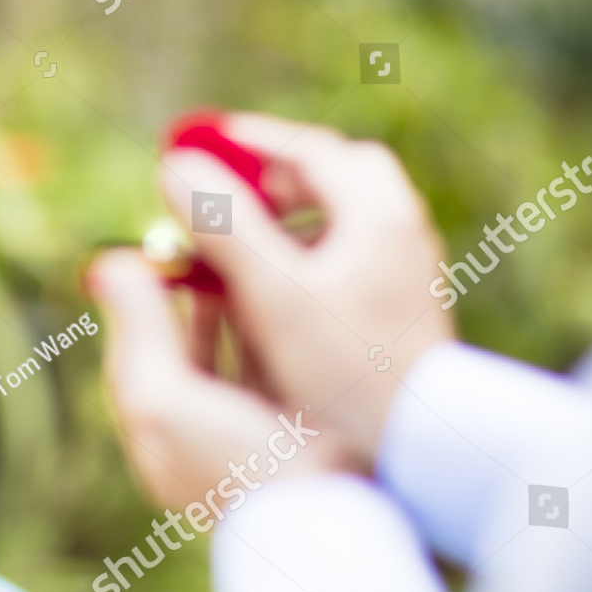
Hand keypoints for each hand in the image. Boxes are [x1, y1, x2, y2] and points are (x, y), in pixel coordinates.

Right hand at [98, 112, 454, 472]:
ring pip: (344, 216)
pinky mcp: (403, 309)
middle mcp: (403, 233)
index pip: (309, 149)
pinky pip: (351, 254)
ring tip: (241, 236)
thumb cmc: (344, 373)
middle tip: (224, 187)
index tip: (196, 143)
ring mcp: (408, 272)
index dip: (247, 141)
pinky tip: (274, 289)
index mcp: (378, 214)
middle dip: (273, 174)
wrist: (417, 451)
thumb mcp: (271, 294)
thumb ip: (222, 225)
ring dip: (290, 213)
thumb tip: (173, 168)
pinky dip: (307, 250)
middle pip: (334, 175)